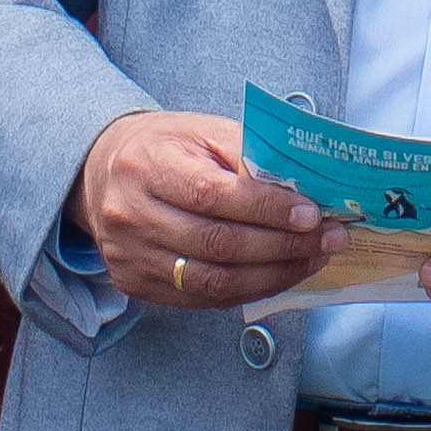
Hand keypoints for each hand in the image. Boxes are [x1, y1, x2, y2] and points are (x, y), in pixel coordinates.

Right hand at [72, 108, 333, 314]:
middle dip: (283, 246)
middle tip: (329, 239)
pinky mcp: (137, 284)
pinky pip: (202, 299)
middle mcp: (131, 214)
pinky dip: (249, 289)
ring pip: (213, 281)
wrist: (101, 173)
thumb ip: (248, 155)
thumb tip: (303, 189)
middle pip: (217, 244)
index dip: (266, 209)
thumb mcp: (202, 131)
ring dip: (274, 274)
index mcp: (147, 165)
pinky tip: (279, 274)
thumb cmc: (164, 147)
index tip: (312, 213)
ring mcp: (131, 256)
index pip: (212, 195)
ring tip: (313, 259)